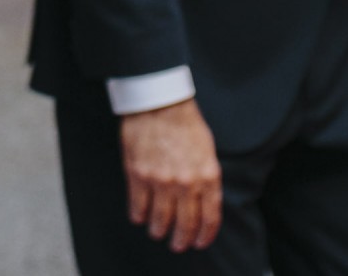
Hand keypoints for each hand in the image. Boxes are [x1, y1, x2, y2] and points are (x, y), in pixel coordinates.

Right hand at [119, 98, 222, 253]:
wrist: (159, 102)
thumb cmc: (185, 123)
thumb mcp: (207, 151)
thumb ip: (207, 178)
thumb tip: (203, 201)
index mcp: (208, 177)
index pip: (210, 218)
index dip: (204, 236)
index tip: (199, 242)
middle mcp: (186, 183)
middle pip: (185, 224)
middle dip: (181, 239)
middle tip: (177, 244)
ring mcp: (161, 181)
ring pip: (160, 220)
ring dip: (159, 231)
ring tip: (157, 232)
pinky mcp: (138, 175)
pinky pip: (138, 206)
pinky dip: (138, 216)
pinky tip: (139, 217)